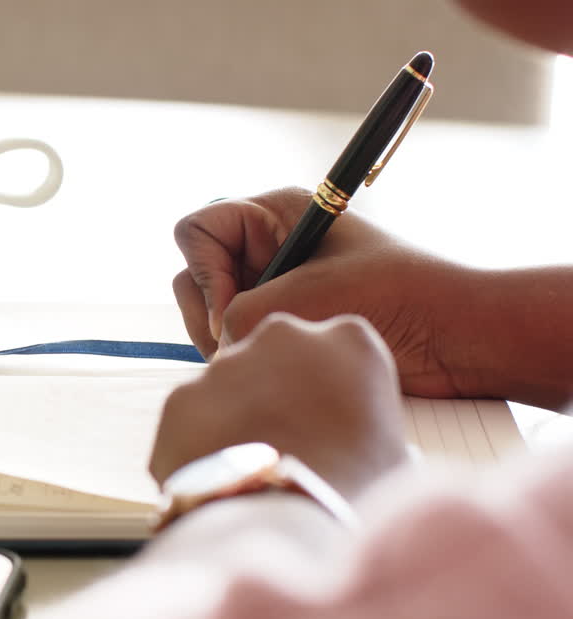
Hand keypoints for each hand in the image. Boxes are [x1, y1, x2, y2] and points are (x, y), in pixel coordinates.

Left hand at [149, 313, 409, 497]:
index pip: (335, 349)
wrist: (284, 527)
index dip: (328, 389)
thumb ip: (370, 428)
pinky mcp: (181, 395)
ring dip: (234, 417)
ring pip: (228, 386)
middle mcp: (282, 334)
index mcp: (350, 341)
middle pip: (275, 356)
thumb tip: (372, 450)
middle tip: (284, 442)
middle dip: (276, 390)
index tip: (328, 423)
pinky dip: (198, 442)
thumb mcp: (391, 454)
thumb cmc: (354, 494)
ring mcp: (225, 363)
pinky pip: (191, 416)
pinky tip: (219, 478)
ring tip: (250, 469)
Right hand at [172, 187, 468, 398]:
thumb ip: (239, 314)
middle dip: (208, 313)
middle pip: (194, 274)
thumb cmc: (396, 298)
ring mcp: (271, 287)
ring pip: (209, 313)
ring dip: (224, 341)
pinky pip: (234, 340)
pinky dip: (243, 358)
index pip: (196, 231)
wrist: (457, 339)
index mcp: (274, 215)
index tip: (231, 311)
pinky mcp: (282, 324)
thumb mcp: (306, 298)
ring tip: (266, 360)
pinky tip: (278, 370)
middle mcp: (266, 247)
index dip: (203, 273)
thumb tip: (216, 342)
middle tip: (237, 346)